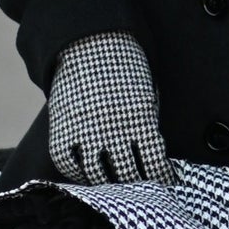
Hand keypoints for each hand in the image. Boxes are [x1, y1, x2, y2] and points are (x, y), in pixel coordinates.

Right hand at [47, 32, 171, 183]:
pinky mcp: (62, 125)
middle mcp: (111, 126)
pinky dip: (77, 173)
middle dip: (137, 184)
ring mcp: (84, 127)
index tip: (167, 181)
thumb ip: (149, 124)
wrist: (91, 41)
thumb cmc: (127, 69)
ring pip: (96, 173)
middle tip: (142, 187)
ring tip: (117, 185)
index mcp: (139, 116)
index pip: (154, 163)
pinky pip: (67, 162)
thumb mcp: (148, 92)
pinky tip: (88, 174)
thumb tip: (155, 160)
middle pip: (126, 174)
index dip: (163, 178)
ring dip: (108, 184)